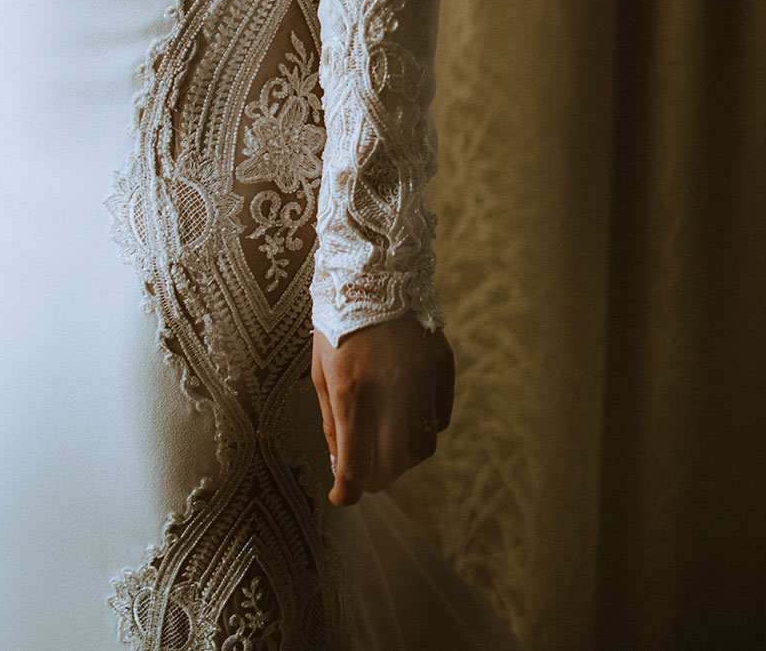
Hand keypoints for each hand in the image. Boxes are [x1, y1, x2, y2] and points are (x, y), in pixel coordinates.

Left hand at [311, 311, 454, 505]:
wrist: (375, 269)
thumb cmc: (338, 322)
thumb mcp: (321, 371)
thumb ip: (331, 422)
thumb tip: (340, 464)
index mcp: (351, 391)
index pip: (354, 465)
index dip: (347, 492)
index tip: (343, 496)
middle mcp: (391, 388)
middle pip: (393, 464)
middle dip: (377, 479)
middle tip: (367, 478)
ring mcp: (422, 377)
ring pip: (423, 446)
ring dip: (404, 459)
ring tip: (389, 451)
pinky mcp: (443, 365)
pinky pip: (441, 416)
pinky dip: (425, 427)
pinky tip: (408, 418)